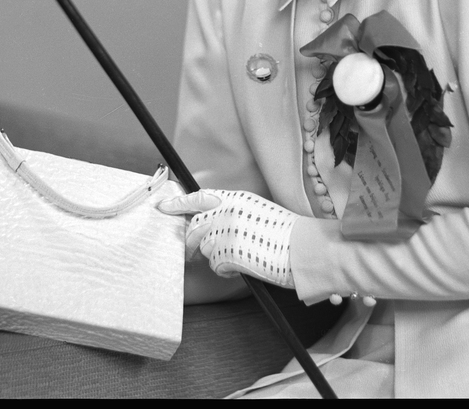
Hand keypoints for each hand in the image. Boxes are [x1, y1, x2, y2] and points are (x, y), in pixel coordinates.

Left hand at [158, 189, 297, 288]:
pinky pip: (215, 266)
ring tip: (241, 258)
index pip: (200, 197)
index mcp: (236, 198)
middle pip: (195, 227)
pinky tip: (243, 268)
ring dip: (217, 257)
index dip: (178, 202)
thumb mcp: (259, 211)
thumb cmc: (288, 235)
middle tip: (192, 254)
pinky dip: (226, 271)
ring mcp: (225, 232)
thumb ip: (234, 213)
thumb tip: (211, 224)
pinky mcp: (226, 253)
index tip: (163, 206)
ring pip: (204, 248)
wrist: (305, 249)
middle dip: (191, 242)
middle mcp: (227, 211)